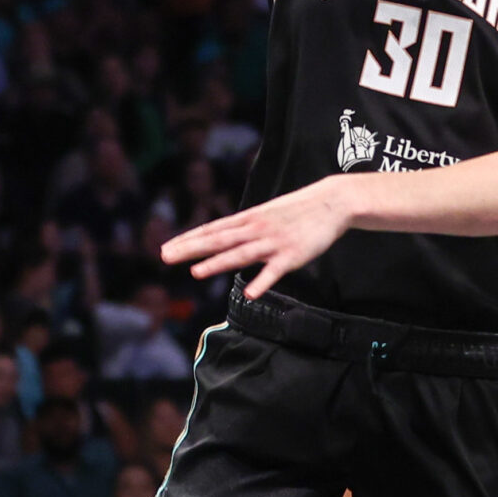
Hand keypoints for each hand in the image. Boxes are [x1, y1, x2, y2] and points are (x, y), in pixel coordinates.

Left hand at [160, 176, 353, 298]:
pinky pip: (274, 271)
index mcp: (248, 219)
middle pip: (219, 240)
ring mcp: (273, 242)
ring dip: (218, 263)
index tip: (166, 247)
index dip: (189, 239)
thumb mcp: (265, 214)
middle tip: (165, 256)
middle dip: (191, 249)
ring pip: (241, 253)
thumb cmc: (297, 210)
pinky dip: (262, 282)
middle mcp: (256, 229)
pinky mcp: (292, 255)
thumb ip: (244, 228)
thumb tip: (223, 238)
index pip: (213, 230)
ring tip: (196, 272)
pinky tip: (251, 294)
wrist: (332, 202)